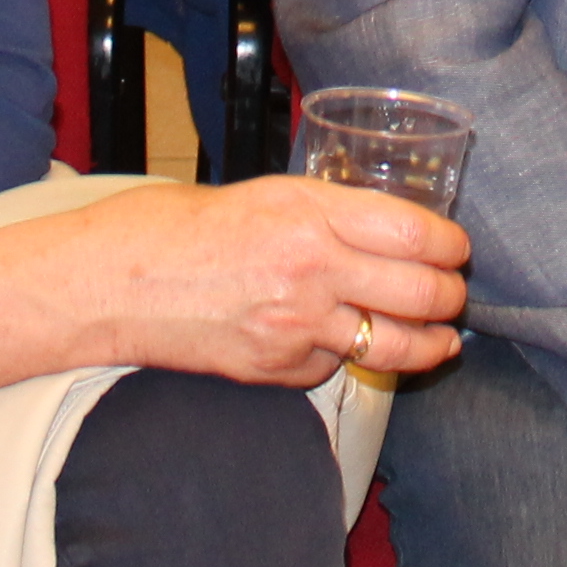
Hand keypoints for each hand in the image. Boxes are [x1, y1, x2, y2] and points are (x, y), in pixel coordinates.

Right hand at [0, 171, 470, 397]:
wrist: (110, 283)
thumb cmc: (175, 226)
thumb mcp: (263, 194)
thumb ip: (325, 212)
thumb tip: (381, 227)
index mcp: (311, 214)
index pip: (416, 233)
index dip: (450, 245)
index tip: (456, 249)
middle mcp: (313, 272)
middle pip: (420, 294)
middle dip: (451, 297)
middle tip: (456, 294)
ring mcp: (296, 329)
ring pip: (392, 347)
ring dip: (428, 345)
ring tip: (441, 340)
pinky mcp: (276, 371)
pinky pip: (332, 369)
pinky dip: (343, 360)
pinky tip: (342, 346)